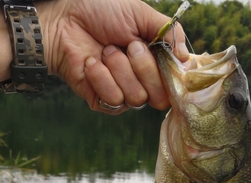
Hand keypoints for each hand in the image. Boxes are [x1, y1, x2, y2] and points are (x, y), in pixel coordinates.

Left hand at [40, 0, 189, 113]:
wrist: (64, 20)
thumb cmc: (100, 12)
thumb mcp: (140, 14)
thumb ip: (170, 32)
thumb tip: (187, 59)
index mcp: (155, 62)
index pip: (175, 85)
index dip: (172, 76)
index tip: (164, 57)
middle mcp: (142, 81)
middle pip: (160, 97)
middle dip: (144, 68)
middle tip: (129, 46)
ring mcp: (123, 93)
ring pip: (137, 98)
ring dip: (119, 69)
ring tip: (106, 51)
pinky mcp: (103, 101)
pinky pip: (114, 100)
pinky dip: (102, 77)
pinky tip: (92, 63)